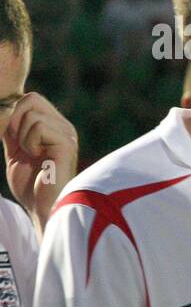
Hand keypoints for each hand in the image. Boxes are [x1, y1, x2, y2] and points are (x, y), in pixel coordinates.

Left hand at [3, 92, 77, 234]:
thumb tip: (3, 109)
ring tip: (32, 155)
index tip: (12, 138)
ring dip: (22, 136)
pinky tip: (38, 158)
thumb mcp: (16, 151)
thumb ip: (12, 130)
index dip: (12, 113)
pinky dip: (29, 143)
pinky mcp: (67, 143)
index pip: (30, 99)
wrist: (42, 208)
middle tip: (19, 144)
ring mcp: (67, 134)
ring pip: (31, 114)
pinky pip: (38, 127)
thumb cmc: (30, 185)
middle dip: (14, 119)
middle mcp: (64, 127)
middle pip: (31, 99)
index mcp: (54, 127)